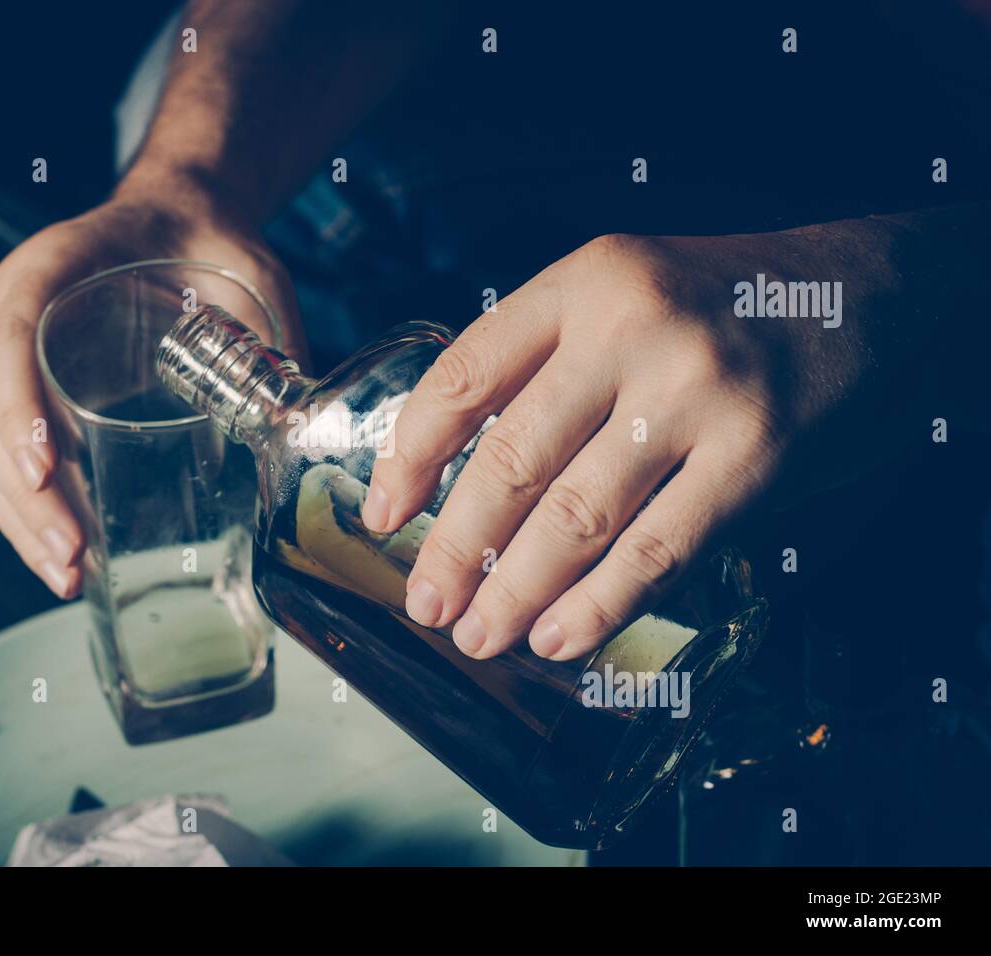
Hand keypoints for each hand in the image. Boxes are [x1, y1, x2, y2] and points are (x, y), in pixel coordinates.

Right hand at [0, 169, 304, 597]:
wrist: (184, 216)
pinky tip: (70, 556)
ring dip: (24, 520)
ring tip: (68, 578)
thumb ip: (271, 340)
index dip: (17, 406)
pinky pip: (21, 454)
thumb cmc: (211, 238)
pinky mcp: (41, 390)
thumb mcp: (249, 276)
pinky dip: (39, 509)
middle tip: (71, 559)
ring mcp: (21, 355)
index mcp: (49, 269)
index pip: (12, 340)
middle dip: (26, 497)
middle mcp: (19, 313)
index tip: (45, 469)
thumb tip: (302, 433)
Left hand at [364, 221, 922, 660]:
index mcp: (582, 282)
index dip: (408, 458)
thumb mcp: (622, 292)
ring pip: (575, 516)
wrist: (870, 292)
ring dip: (516, 592)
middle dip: (453, 548)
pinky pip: (655, 550)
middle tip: (426, 603)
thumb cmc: (723, 306)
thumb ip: (546, 359)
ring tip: (480, 635)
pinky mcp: (755, 455)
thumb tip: (453, 469)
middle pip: (508, 460)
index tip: (382, 517)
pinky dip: (598, 605)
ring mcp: (695, 392)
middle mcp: (630, 327)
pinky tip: (559, 637)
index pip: (462, 378)